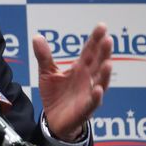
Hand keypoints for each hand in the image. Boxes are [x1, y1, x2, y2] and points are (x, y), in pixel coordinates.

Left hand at [33, 23, 112, 141]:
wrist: (53, 119)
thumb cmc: (55, 95)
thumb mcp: (47, 73)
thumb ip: (44, 56)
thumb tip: (37, 37)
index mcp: (80, 68)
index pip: (90, 51)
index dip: (95, 39)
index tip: (102, 26)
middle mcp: (88, 79)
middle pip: (98, 63)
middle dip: (103, 52)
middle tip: (107, 39)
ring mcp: (88, 94)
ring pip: (100, 82)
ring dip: (105, 73)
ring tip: (108, 63)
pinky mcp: (85, 109)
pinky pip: (92, 103)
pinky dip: (96, 97)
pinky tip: (98, 90)